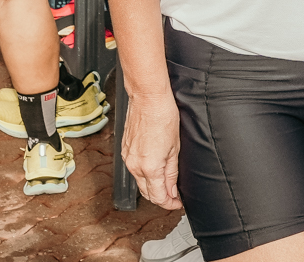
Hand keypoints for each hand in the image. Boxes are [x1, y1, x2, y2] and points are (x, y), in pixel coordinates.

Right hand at [120, 89, 182, 209]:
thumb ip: (171, 173)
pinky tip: (155, 169)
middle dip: (161, 198)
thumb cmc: (163, 117)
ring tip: (167, 183)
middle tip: (174, 196)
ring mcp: (128, 158)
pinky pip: (134, 169)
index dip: (169, 204)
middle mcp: (135, 166)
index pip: (158, 197)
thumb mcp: (174, 148)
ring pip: (140, 182)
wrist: (148, 98)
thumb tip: (172, 191)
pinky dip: (145, 175)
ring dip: (152, 186)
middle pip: (147, 193)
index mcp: (149, 167)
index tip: (177, 203)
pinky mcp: (125, 150)